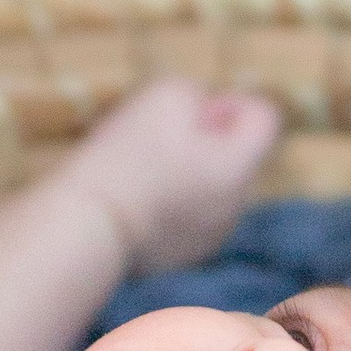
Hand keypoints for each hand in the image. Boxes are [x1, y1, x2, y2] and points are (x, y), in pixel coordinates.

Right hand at [60, 80, 283, 278]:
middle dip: (208, 139)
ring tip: (144, 172)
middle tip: (159, 140)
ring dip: (189, 172)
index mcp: (241, 165)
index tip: (190, 114)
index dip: (228, 103)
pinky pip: (190, 216)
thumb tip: (206, 114)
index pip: (262, 117)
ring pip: (213, 186)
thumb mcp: (164, 96)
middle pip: (237, 153)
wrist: (87, 226)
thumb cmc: (126, 156)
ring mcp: (211, 234)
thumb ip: (197, 95)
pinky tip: (137, 201)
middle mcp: (237, 204)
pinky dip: (172, 203)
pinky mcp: (184, 255)